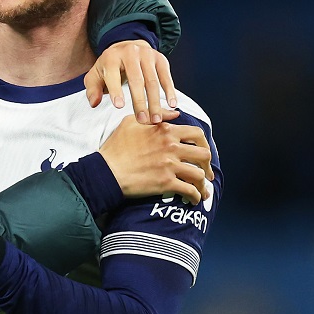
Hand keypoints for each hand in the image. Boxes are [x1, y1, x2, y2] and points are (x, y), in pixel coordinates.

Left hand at [85, 40, 178, 124]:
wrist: (127, 47)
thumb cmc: (109, 66)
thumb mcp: (95, 75)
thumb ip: (92, 90)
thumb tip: (94, 103)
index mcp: (111, 57)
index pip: (113, 75)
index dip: (116, 91)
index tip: (119, 106)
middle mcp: (130, 53)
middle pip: (136, 80)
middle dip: (139, 102)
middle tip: (142, 120)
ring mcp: (147, 54)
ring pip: (153, 81)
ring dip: (155, 102)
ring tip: (155, 118)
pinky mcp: (160, 58)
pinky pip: (166, 77)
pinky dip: (170, 91)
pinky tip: (172, 105)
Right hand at [98, 116, 213, 202]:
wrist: (105, 171)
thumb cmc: (114, 148)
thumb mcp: (130, 123)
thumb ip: (155, 116)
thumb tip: (175, 114)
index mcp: (165, 131)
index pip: (196, 134)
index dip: (204, 144)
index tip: (202, 152)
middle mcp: (171, 147)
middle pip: (203, 155)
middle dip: (207, 165)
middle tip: (205, 172)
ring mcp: (169, 165)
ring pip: (199, 174)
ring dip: (203, 184)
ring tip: (202, 190)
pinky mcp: (165, 183)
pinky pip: (189, 190)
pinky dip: (195, 196)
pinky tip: (194, 200)